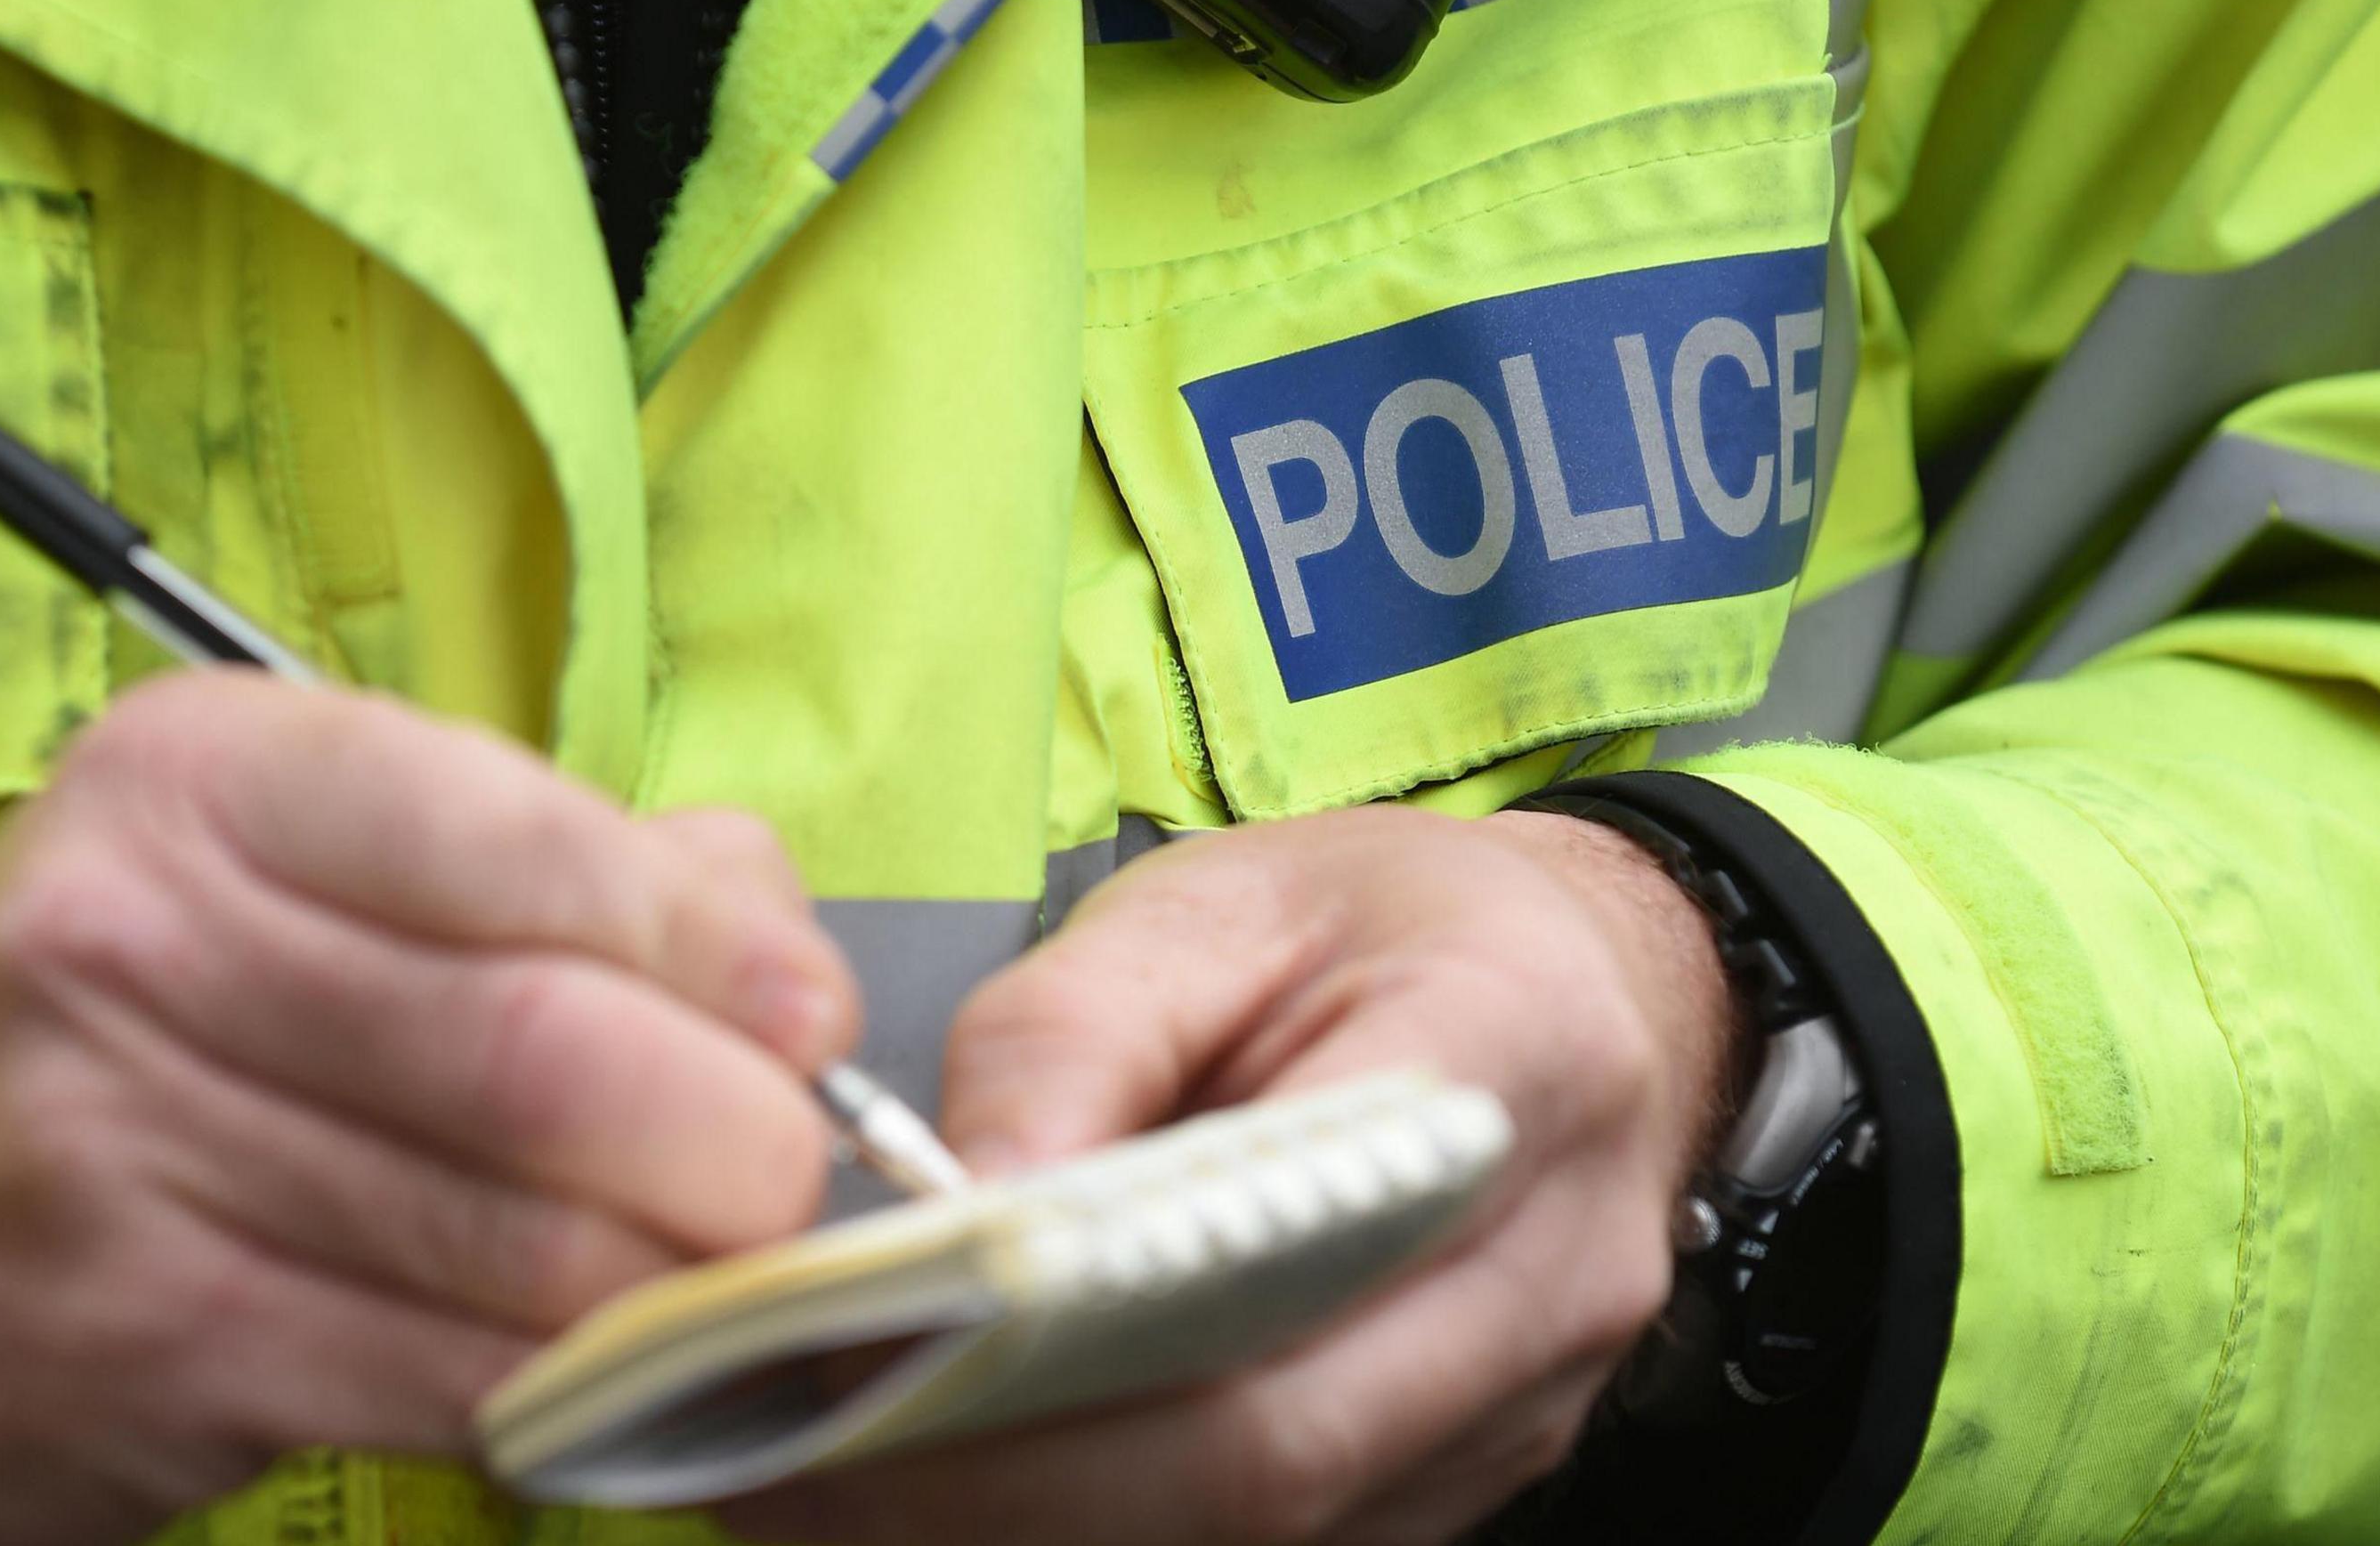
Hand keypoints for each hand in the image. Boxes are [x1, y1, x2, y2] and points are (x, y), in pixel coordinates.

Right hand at [0, 670, 858, 1545]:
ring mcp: (119, 1150)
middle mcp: (136, 939)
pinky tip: (590, 1375)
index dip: (711, 943)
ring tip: (706, 1284)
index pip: (521, 833)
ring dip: (669, 1287)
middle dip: (730, 1139)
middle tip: (777, 1184)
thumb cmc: (105, 1043)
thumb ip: (539, 866)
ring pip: (516, 1240)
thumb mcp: (269, 881)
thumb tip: (773, 937)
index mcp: (199, 780)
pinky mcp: (142, 1342)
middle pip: (544, 1050)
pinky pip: (447, 1377)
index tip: (800, 1017)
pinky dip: (568, 1395)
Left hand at [722, 806, 1731, 1545]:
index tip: (859, 1352)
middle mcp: (1545, 1268)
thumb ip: (1068, 1032)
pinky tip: (962, 1483)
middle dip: (1002, 1486)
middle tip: (792, 1457)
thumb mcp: (1217, 898)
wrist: (1587, 984)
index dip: (1056, 1352)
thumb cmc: (1387, 923)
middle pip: (1262, 1458)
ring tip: (832, 1479)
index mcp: (1501, 1062)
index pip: (1274, 1267)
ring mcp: (1527, 1404)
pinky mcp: (1470, 1477)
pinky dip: (1108, 1529)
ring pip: (1268, 1538)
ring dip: (1033, 1528)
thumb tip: (954, 1202)